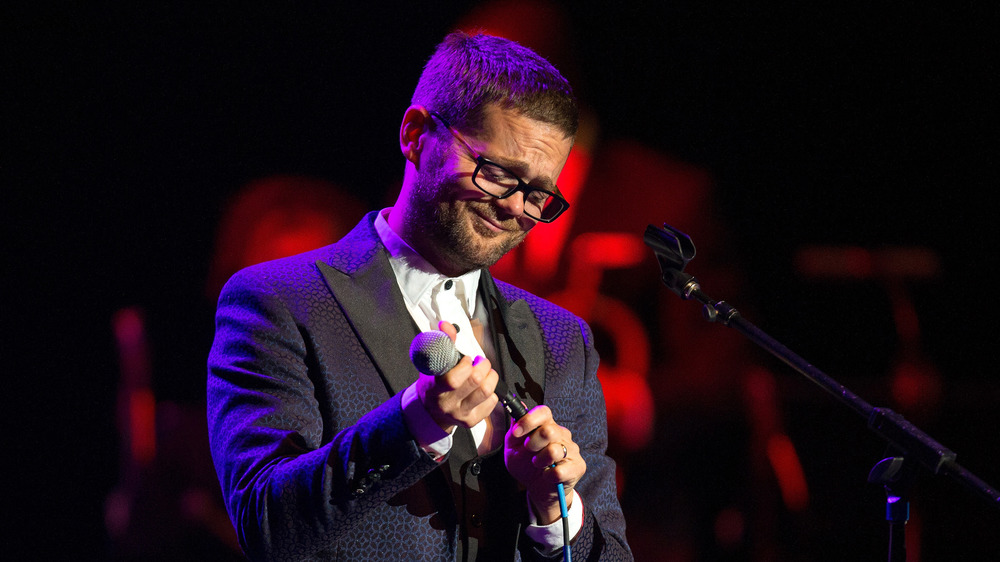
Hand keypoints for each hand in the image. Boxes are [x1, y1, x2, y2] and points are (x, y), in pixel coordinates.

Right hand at [414, 321, 498, 431]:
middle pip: (475, 382)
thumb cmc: (433, 385)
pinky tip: (484, 387)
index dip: (465, 365)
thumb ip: (443, 344)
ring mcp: (461, 414)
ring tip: (486, 372)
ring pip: (486, 392)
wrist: (431, 413)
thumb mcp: (434, 365)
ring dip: (491, 377)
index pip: (453, 379)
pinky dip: (492, 392)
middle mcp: (448, 403)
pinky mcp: (472, 421)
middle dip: (483, 365)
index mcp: (436, 388)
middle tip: (480, 362)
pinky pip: (492, 403)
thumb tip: (448, 325)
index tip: (467, 358)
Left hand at [504, 405, 585, 524]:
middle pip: (548, 430)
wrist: (538, 489)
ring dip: (540, 461)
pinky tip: (547, 476)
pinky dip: (548, 476)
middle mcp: (562, 434)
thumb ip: (515, 429)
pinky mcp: (578, 466)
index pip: (544, 412)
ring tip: (538, 465)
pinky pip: (560, 471)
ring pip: (554, 451)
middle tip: (528, 451)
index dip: (529, 420)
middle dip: (532, 443)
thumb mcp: (513, 448)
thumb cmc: (526, 465)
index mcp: (546, 425)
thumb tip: (519, 406)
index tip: (516, 433)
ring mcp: (572, 450)